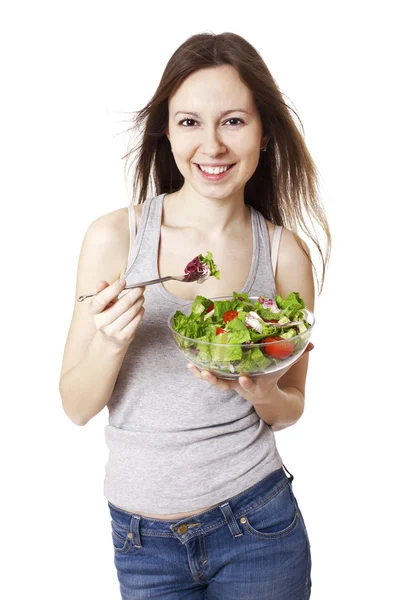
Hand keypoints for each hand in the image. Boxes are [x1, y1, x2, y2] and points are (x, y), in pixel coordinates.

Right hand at [88, 278, 145, 349]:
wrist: (110, 338)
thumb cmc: (108, 315)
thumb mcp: (103, 303)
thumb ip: (103, 291)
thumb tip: (102, 283)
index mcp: (93, 311)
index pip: (102, 299)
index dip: (113, 289)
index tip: (123, 281)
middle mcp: (101, 322)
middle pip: (123, 304)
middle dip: (134, 293)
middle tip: (141, 287)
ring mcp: (112, 331)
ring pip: (132, 312)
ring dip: (139, 302)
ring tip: (141, 297)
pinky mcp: (124, 337)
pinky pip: (136, 320)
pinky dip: (141, 312)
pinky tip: (140, 308)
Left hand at [187, 342, 313, 405]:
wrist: (264, 395)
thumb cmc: (273, 376)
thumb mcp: (285, 367)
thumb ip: (297, 355)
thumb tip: (313, 344)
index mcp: (256, 384)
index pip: (252, 384)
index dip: (247, 383)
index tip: (243, 378)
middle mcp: (240, 386)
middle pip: (226, 386)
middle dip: (217, 381)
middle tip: (207, 375)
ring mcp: (230, 384)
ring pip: (215, 383)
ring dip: (203, 375)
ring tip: (193, 367)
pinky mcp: (223, 379)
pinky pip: (209, 376)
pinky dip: (198, 371)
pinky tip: (189, 363)